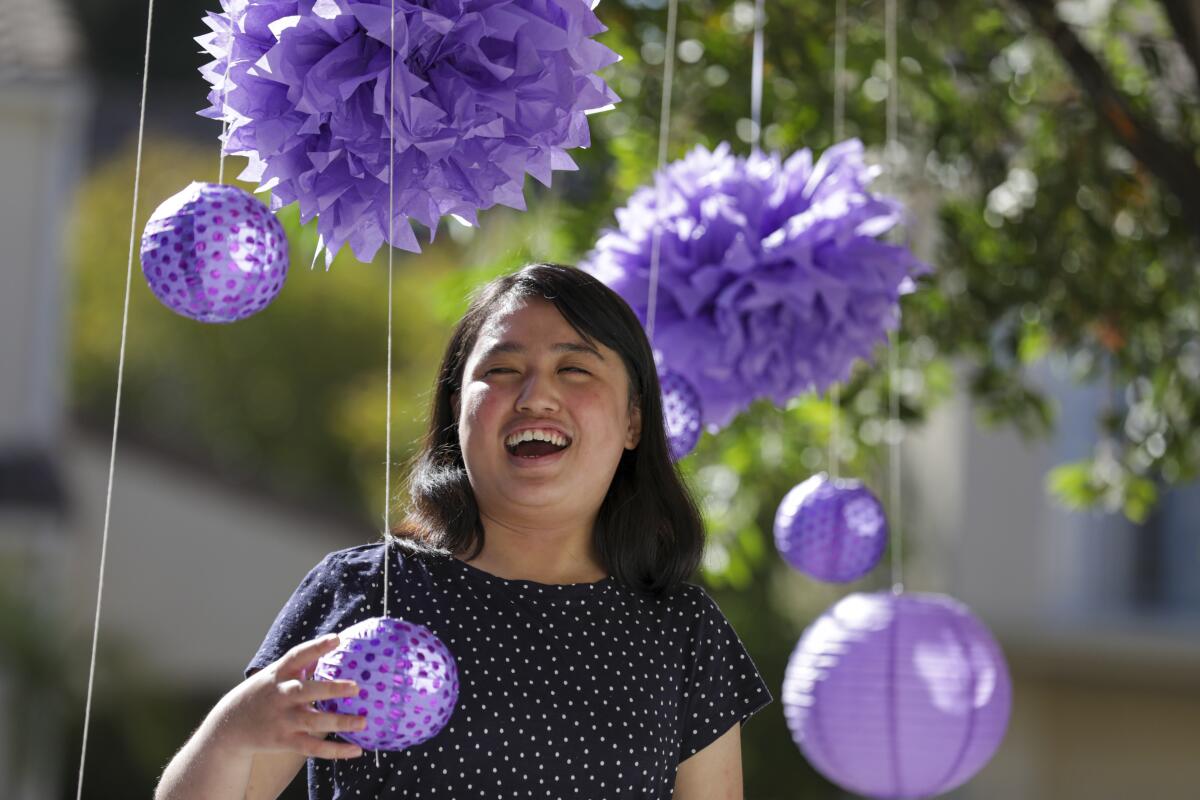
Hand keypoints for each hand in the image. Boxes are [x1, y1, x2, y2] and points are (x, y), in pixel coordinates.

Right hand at [214, 633, 366, 760]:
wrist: (229, 726)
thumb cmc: (262, 694)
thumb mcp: (274, 674)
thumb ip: (300, 664)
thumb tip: (332, 646)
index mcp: (278, 674)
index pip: (298, 656)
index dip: (317, 647)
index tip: (337, 639)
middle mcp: (280, 696)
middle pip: (306, 691)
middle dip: (330, 689)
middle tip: (356, 687)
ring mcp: (282, 720)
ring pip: (313, 722)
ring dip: (340, 722)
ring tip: (363, 721)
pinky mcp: (284, 741)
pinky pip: (313, 748)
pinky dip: (335, 751)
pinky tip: (356, 750)